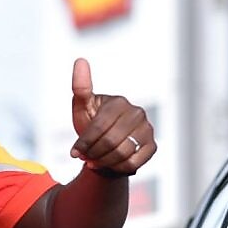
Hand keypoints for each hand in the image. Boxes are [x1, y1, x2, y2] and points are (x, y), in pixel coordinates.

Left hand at [69, 58, 154, 176]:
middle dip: (93, 153)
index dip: (84, 142)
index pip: (99, 127)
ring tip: (94, 161)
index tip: (74, 152)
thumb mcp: (82, 106)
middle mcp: (137, 113)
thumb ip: (81, 87)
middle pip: (111, 142)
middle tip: (84, 158)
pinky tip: (109, 164)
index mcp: (119, 102)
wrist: (105, 141)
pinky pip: (134, 163)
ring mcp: (147, 129)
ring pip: (123, 154)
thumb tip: (80, 60)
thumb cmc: (92, 121)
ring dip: (103, 162)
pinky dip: (118, 167)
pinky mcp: (153, 145)